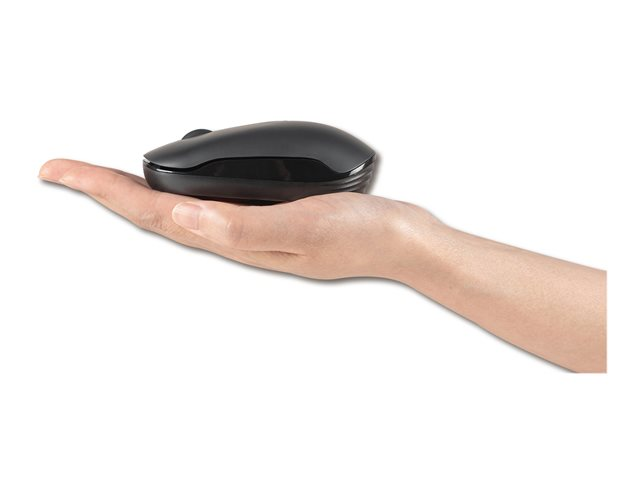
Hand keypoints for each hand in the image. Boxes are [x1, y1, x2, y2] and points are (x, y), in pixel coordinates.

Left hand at [38, 159, 438, 279]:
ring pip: (175, 210)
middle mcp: (233, 236)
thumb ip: (243, 226)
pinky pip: (205, 205)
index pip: (153, 213)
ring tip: (104, 181)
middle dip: (105, 192)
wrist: (398, 239)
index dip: (102, 190)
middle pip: (153, 213)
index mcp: (235, 238)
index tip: (59, 171)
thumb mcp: (303, 227)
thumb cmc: (360, 235)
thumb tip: (184, 217)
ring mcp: (248, 229)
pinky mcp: (265, 217)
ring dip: (134, 194)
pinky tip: (177, 184)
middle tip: (67, 173)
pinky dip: (176, 192)